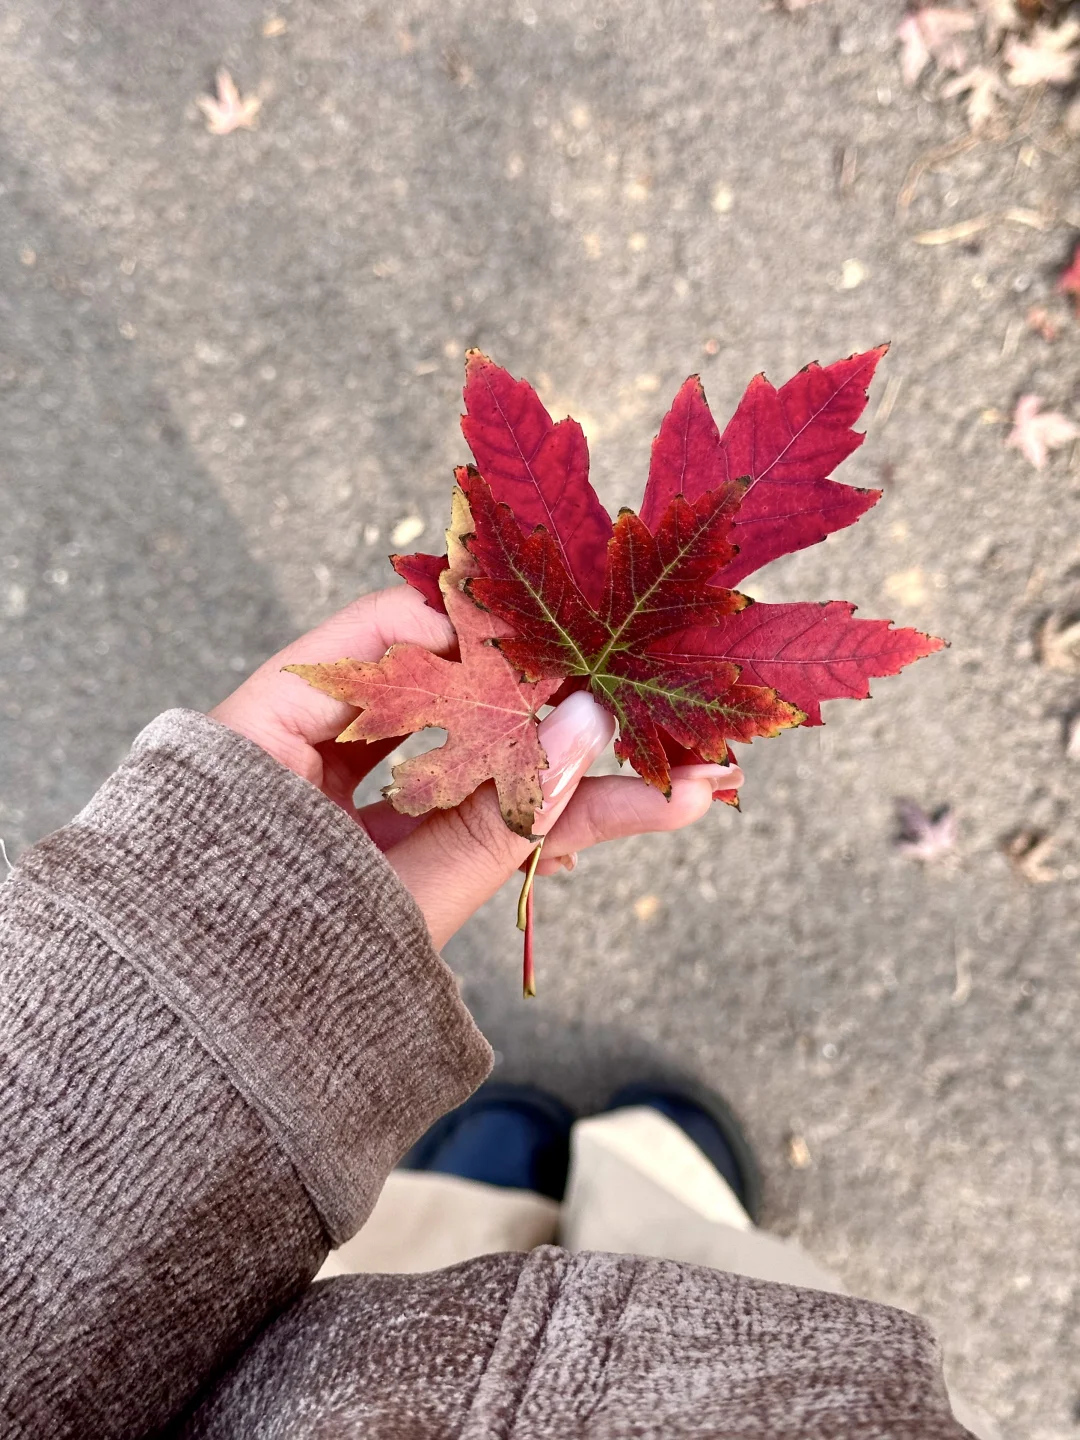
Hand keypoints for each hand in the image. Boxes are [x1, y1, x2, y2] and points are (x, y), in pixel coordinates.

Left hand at [211, 586, 742, 948]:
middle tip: (632, 701)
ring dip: (573, 779)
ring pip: (472, 766)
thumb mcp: (393, 896)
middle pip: (444, 700)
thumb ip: (492, 817)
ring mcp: (356, 805)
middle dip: (548, 708)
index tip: (554, 635)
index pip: (372, 637)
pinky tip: (631, 817)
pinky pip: (467, 819)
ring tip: (676, 784)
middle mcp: (312, 756)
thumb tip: (587, 727)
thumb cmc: (269, 983)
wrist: (218, 1088)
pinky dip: (538, 825)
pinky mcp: (390, 851)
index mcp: (266, 735)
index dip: (469, 626)